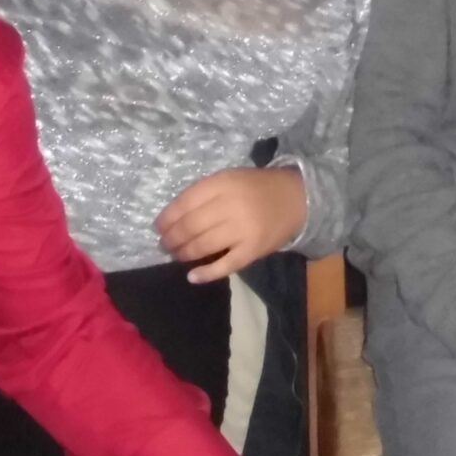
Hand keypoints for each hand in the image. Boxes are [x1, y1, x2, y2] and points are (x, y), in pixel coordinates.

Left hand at [155, 167, 307, 282]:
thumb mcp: (230, 179)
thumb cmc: (256, 188)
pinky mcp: (253, 251)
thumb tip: (172, 218)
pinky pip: (225, 265)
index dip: (167, 217)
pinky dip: (206, 273)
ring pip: (203, 246)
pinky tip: (192, 276)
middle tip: (164, 244)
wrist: (297, 199)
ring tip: (175, 255)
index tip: (158, 227)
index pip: (185, 202)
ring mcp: (243, 230)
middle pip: (191, 226)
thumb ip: (204, 194)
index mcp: (224, 183)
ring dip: (183, 253)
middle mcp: (232, 205)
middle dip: (172, 238)